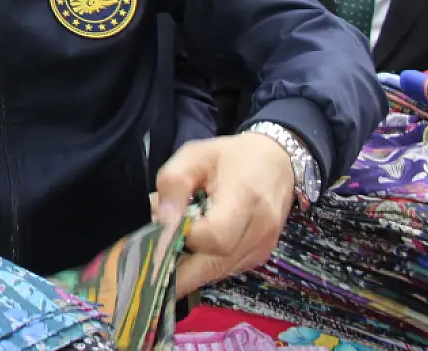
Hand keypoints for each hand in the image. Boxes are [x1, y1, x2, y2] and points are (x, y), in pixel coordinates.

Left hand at [154, 132, 295, 298]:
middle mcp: (260, 230)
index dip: (185, 237)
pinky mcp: (260, 256)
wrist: (275, 162)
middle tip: (151, 259)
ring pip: (217, 272)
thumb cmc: (229, 157)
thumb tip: (161, 222)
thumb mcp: (193, 156)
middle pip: (214, 266)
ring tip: (171, 246)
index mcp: (245, 199)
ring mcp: (262, 248)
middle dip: (178, 267)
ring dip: (189, 267)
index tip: (164, 227)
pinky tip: (192, 248)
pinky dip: (204, 264)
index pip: (215, 237)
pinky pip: (226, 270)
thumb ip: (173, 185)